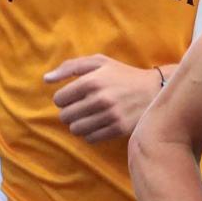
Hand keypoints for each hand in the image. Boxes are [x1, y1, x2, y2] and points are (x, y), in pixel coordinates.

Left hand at [45, 55, 161, 142]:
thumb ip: (70, 67)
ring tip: (90, 116)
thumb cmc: (123, 74)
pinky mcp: (118, 129)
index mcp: (92, 80)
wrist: (155, 89)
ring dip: (80, 124)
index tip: (75, 96)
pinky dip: (91, 133)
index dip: (64, 98)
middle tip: (83, 107)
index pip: (59, 99)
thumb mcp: (99, 62)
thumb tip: (46, 79)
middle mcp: (100, 99)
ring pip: (76, 129)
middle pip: (65, 116)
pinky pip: (91, 138)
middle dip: (71, 112)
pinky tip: (100, 123)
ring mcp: (109, 115)